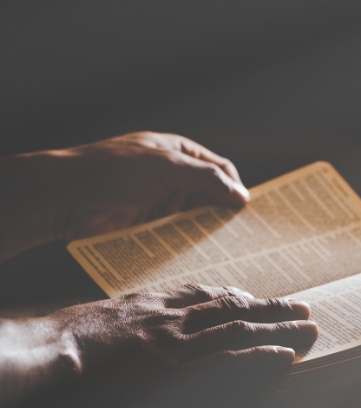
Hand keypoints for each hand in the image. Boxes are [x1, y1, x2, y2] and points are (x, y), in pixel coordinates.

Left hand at [0, 131, 250, 260]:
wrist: (65, 197)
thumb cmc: (114, 170)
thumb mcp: (166, 167)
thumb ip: (207, 178)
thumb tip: (242, 196)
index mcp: (179, 153)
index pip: (220, 169)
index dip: (235, 188)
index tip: (246, 212)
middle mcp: (174, 176)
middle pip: (211, 195)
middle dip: (225, 212)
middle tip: (243, 235)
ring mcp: (161, 200)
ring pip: (195, 217)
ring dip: (208, 230)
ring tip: (226, 248)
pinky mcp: (149, 224)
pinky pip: (176, 234)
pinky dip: (189, 243)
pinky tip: (200, 254)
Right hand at [0, 284, 316, 407]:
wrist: (48, 352)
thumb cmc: (69, 339)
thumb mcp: (107, 317)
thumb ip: (136, 317)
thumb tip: (150, 327)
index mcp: (155, 303)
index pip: (208, 294)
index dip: (241, 296)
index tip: (261, 298)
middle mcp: (173, 316)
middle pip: (234, 307)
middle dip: (273, 308)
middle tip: (304, 308)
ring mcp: (177, 342)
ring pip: (240, 328)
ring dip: (279, 328)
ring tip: (309, 329)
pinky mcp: (175, 368)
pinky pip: (228, 359)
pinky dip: (259, 355)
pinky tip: (284, 356)